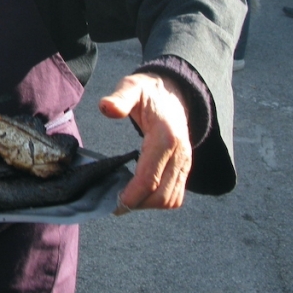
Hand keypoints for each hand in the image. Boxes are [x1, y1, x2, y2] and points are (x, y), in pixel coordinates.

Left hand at [98, 73, 191, 213]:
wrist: (172, 92)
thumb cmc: (148, 92)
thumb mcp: (132, 88)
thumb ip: (120, 99)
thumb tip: (107, 107)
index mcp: (165, 138)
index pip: (149, 179)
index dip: (131, 195)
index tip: (114, 202)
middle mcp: (180, 154)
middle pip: (161, 195)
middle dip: (138, 204)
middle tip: (116, 204)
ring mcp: (185, 162)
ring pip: (171, 199)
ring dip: (148, 205)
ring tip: (126, 200)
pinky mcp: (185, 167)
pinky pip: (175, 194)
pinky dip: (158, 200)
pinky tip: (140, 193)